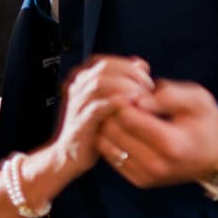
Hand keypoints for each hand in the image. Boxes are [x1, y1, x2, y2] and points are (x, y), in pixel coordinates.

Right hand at [57, 55, 153, 173]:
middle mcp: (78, 89)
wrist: (70, 156)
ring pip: (100, 84)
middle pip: (104, 68)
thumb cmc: (93, 128)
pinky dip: (116, 103)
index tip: (146, 78)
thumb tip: (141, 64)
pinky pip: (97, 108)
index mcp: (83, 80)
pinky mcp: (80, 123)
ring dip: (125, 87)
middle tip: (148, 87)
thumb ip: (124, 80)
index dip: (129, 67)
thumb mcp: (109, 101)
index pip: (107, 62)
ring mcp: (77, 105)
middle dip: (130, 74)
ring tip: (142, 96)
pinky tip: (132, 106)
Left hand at [98, 79, 217, 188]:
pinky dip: (111, 141)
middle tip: (122, 98)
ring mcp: (146, 176)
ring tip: (122, 113)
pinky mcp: (139, 180)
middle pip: (113, 130)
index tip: (129, 89)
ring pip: (107, 144)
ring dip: (108, 125)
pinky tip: (124, 129)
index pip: (127, 117)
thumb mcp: (198, 100)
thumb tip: (138, 98)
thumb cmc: (207, 124)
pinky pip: (110, 156)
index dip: (122, 97)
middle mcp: (156, 164)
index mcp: (170, 143)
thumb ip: (169, 95)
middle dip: (112, 110)